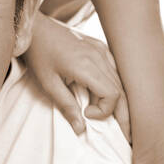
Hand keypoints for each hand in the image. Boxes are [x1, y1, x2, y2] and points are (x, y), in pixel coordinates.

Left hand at [24, 12, 131, 141]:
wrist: (36, 28)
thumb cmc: (39, 54)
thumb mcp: (48, 83)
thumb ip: (66, 106)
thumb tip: (80, 129)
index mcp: (87, 65)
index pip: (112, 94)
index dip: (104, 110)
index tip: (86, 114)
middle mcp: (100, 56)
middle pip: (122, 89)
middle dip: (124, 113)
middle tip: (127, 135)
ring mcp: (102, 49)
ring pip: (121, 80)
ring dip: (121, 101)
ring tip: (122, 121)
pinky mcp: (100, 47)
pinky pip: (115, 69)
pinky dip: (115, 86)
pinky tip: (110, 98)